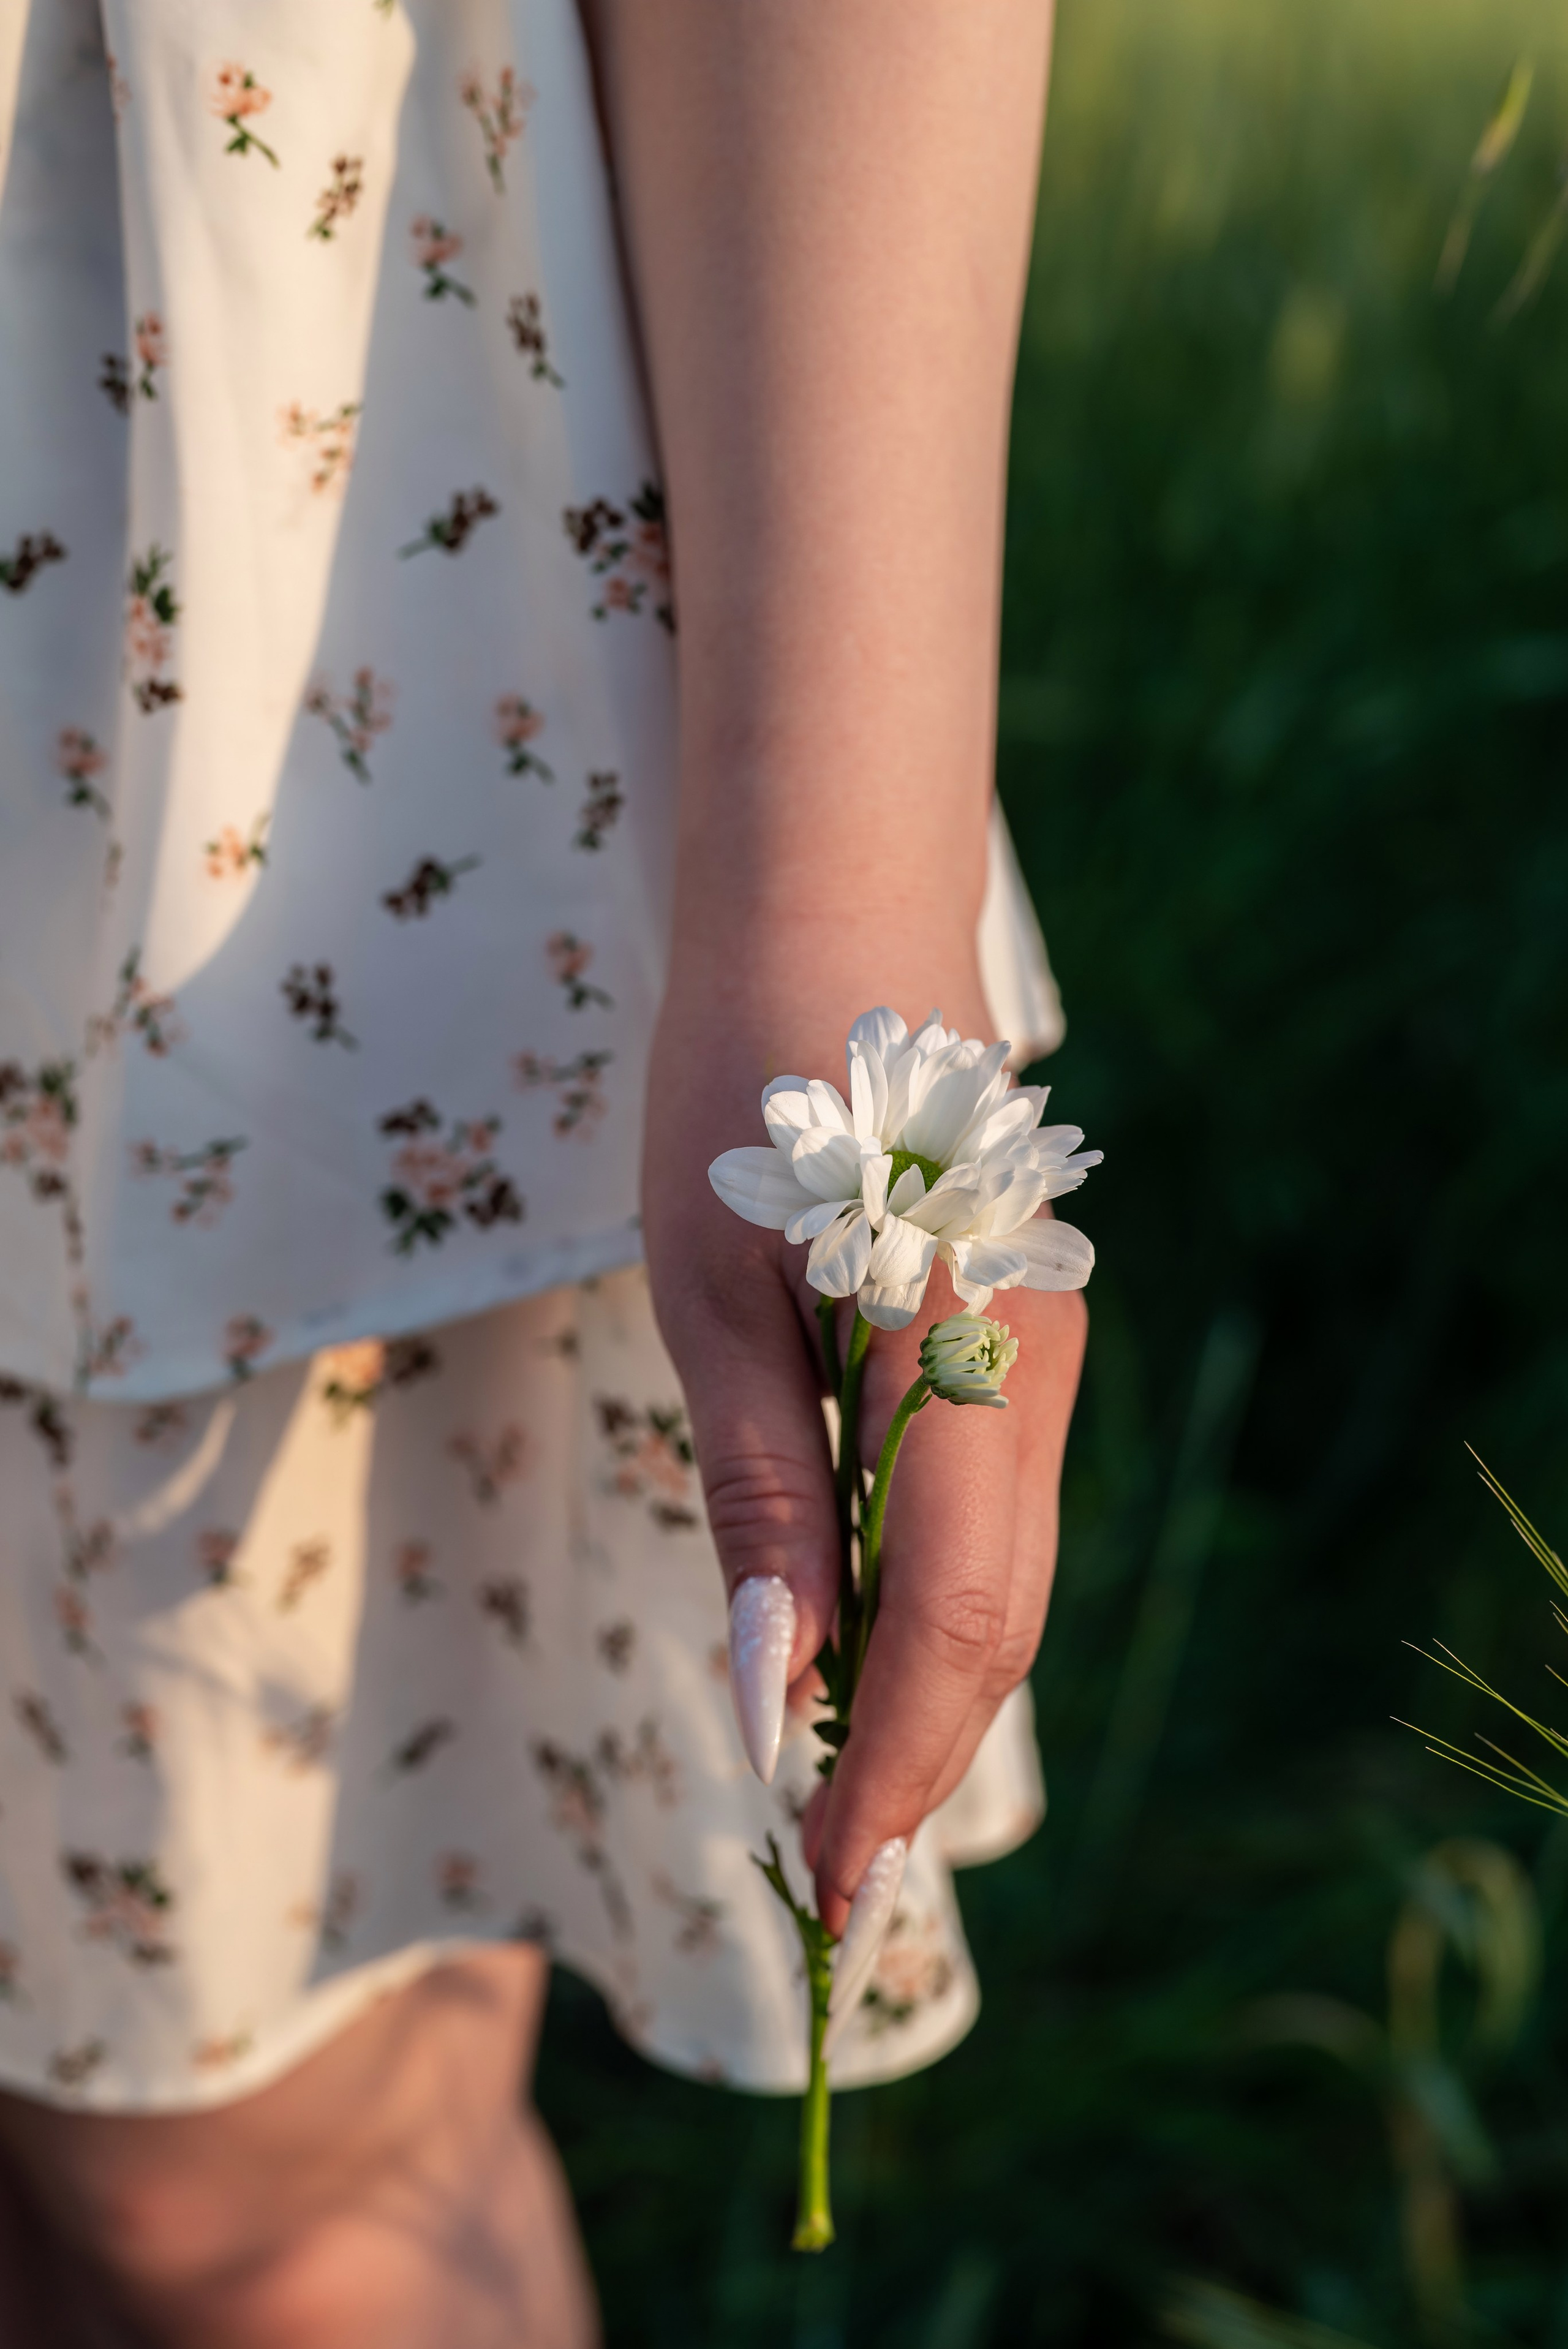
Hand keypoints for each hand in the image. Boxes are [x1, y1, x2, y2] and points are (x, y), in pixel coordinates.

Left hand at [642, 954, 1086, 1937]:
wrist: (838, 929)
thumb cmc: (749, 1096)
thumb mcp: (714, 1292)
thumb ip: (760, 1494)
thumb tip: (775, 1696)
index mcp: (966, 1359)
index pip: (949, 1624)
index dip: (888, 1769)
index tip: (819, 1889)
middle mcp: (1040, 1375)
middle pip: (994, 1625)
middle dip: (910, 1762)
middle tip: (815, 1883)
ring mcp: (1046, 1363)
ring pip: (1000, 1580)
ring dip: (920, 1696)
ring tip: (819, 1788)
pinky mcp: (1020, 1352)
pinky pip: (987, 1518)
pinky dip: (925, 1609)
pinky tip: (848, 1646)